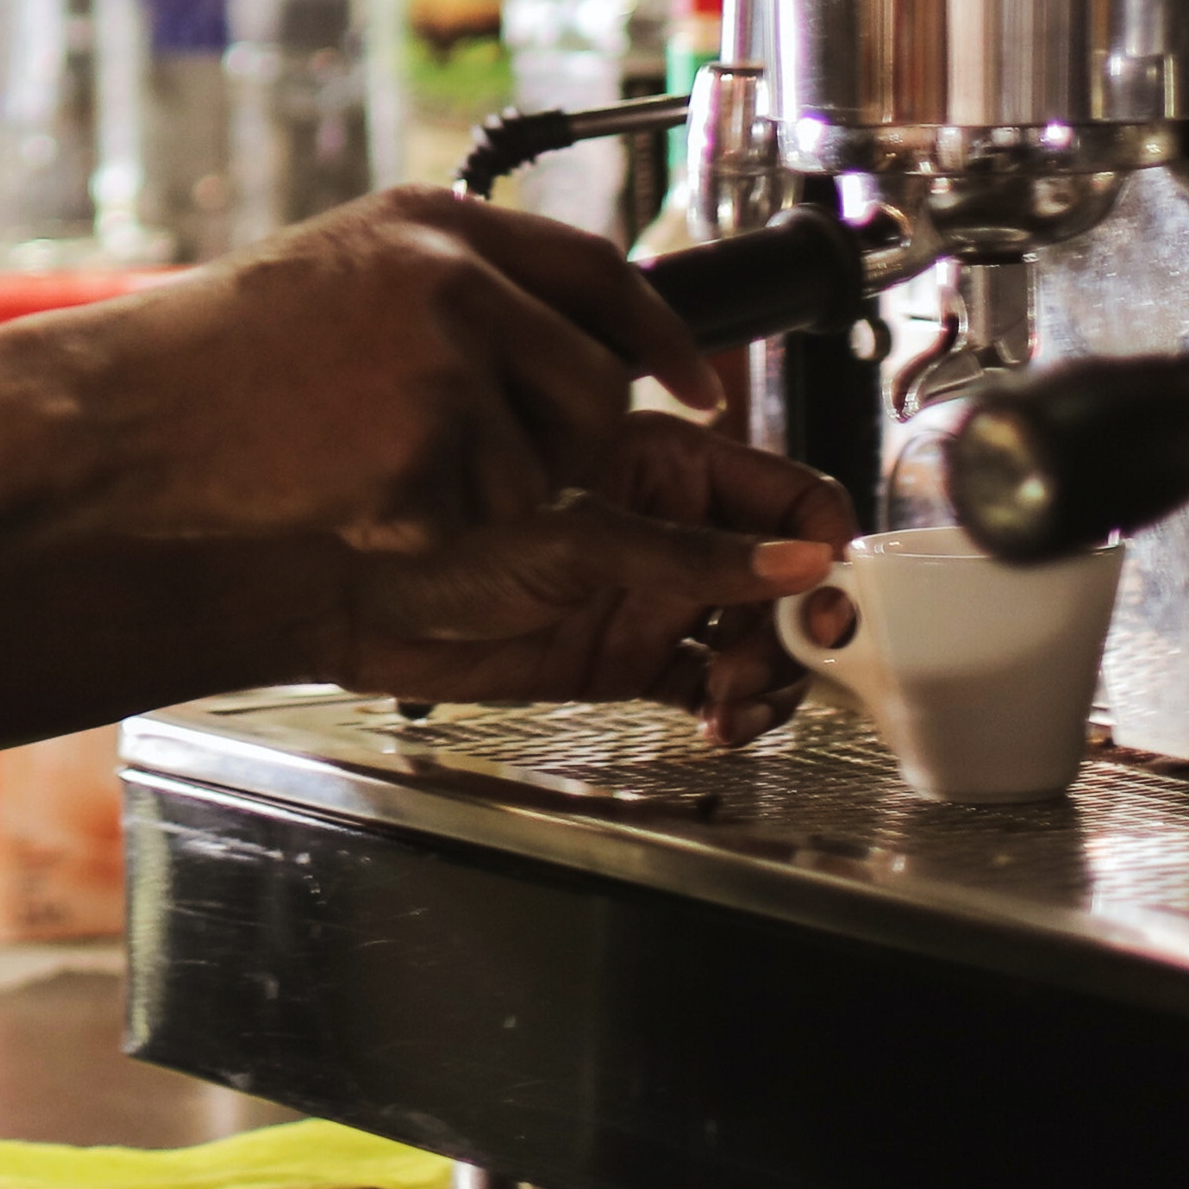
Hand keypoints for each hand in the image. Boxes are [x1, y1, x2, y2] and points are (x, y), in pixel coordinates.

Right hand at [39, 191, 725, 553]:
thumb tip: (565, 337)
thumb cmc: (221, 359)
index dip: (665, 340)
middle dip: (566, 449)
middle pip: (595, 389)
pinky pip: (474, 525)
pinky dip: (420, 532)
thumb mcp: (349, 275)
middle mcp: (453, 278)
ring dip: (478, 497)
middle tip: (480, 465)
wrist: (127, 415)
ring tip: (367, 465)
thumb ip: (455, 285)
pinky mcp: (423, 451)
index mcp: (438, 223)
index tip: (702, 389)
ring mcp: (442, 362)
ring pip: (542, 474)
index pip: (602, 272)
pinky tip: (347, 497)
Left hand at [313, 419, 855, 742]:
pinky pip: (714, 683)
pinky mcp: (630, 655)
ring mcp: (653, 594)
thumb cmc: (432, 536)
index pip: (789, 497)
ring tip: (733, 704)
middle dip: (799, 629)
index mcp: (667, 465)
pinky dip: (733, 708)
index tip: (830, 601)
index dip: (824, 548)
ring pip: (759, 637)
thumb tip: (795, 564)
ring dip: (769, 676)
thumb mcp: (572, 540)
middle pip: (787, 578)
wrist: (357, 601)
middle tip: (775, 667)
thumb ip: (685, 555)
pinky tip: (717, 723)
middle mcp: (671, 527)